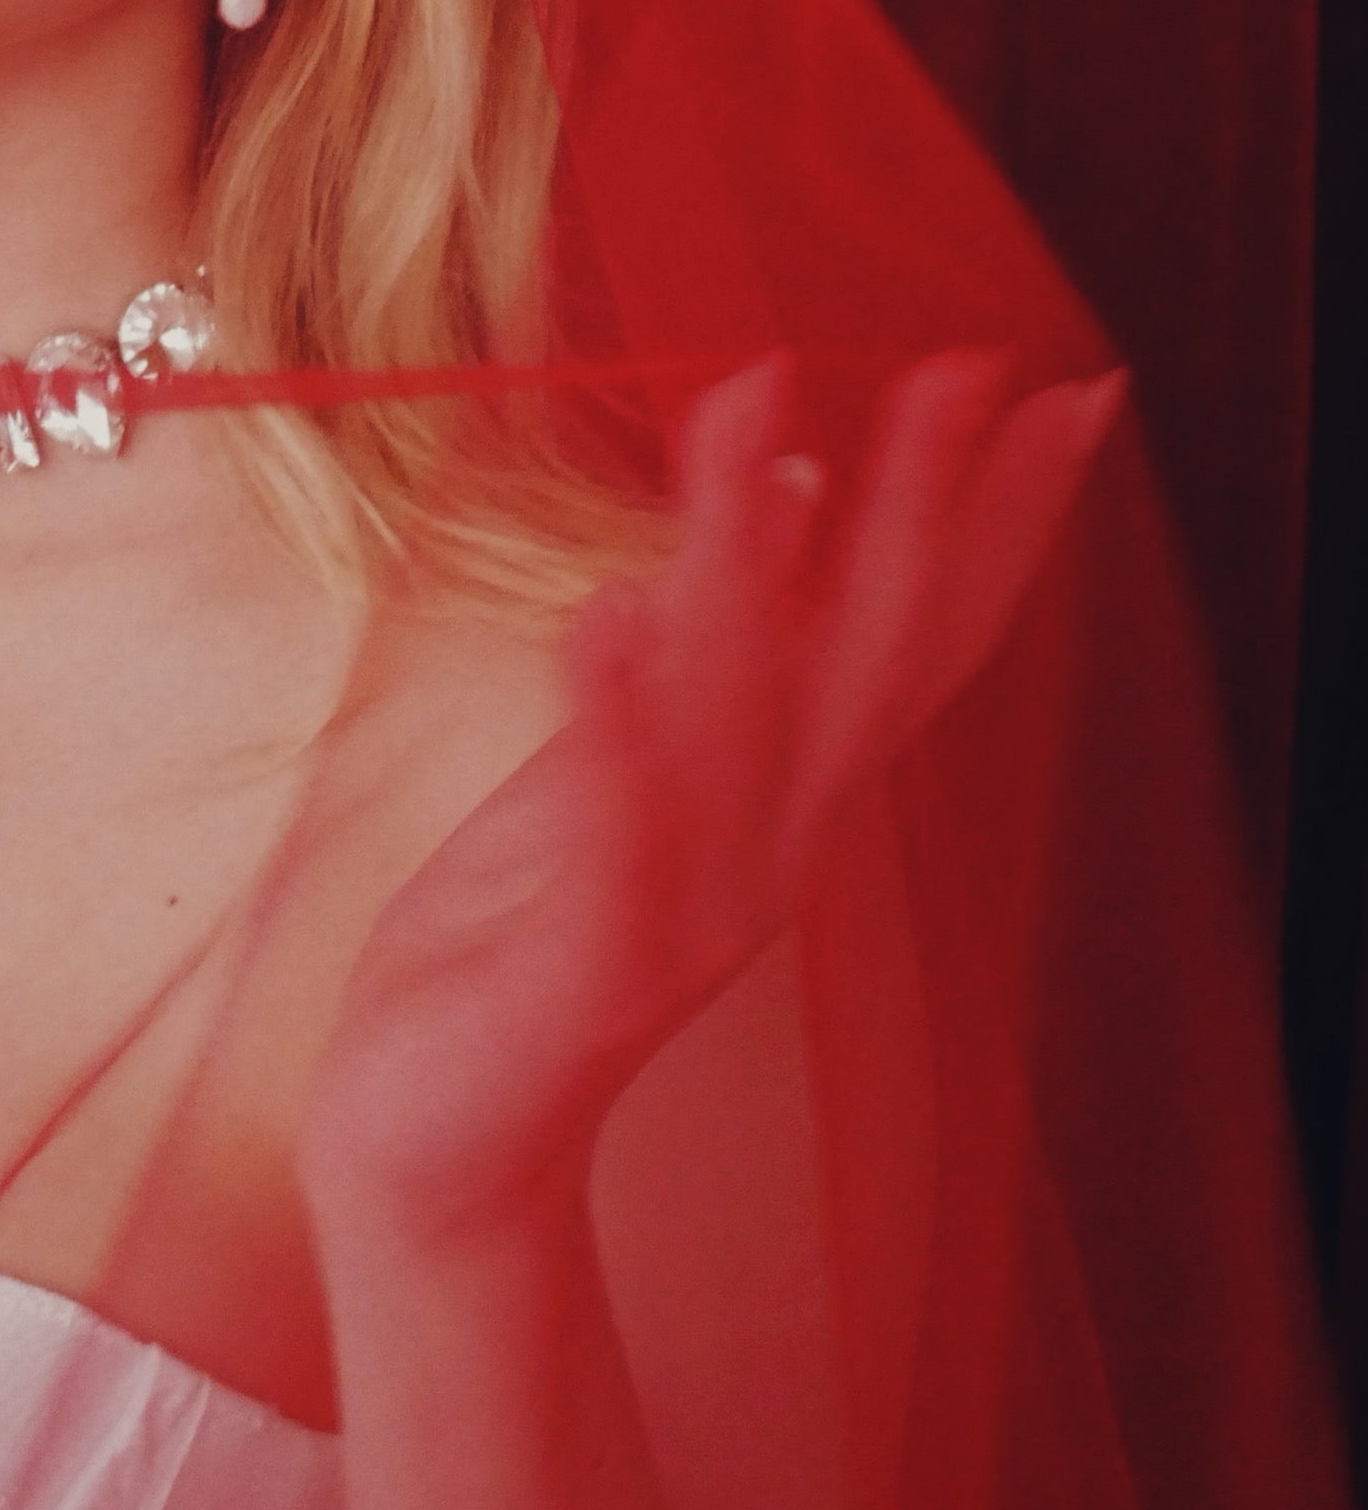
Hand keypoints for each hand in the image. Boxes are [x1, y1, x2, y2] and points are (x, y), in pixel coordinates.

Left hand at [300, 350, 1123, 1251]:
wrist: (441, 1143)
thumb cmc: (529, 937)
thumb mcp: (636, 767)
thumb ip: (726, 647)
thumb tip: (806, 492)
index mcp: (783, 800)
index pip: (915, 640)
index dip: (996, 524)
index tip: (1068, 390)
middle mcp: (767, 849)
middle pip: (868, 667)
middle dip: (924, 514)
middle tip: (969, 367)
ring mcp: (683, 910)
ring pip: (736, 721)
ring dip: (748, 566)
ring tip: (759, 417)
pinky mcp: (577, 963)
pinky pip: (609, 833)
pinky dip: (614, 727)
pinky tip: (603, 618)